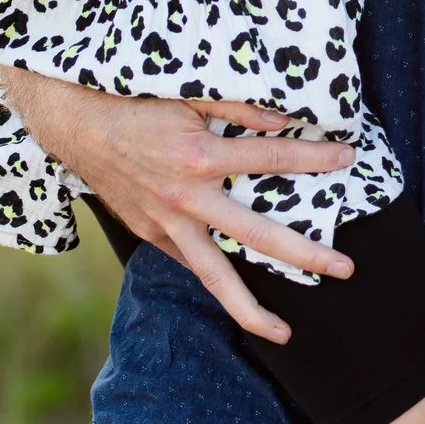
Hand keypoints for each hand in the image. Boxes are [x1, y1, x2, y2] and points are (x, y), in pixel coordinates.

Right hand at [0, 65, 358, 343]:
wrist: (74, 122)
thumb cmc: (136, 99)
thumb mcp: (190, 90)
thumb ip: (241, 106)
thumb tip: (285, 120)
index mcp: (200, 155)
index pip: (273, 159)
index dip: (316, 158)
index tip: (350, 158)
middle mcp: (186, 199)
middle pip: (257, 235)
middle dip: (305, 254)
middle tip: (346, 268)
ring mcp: (165, 223)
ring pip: (214, 276)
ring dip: (250, 307)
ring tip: (284, 333)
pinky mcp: (148, 234)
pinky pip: (188, 262)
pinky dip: (213, 278)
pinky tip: (238, 295)